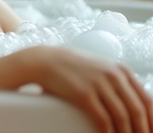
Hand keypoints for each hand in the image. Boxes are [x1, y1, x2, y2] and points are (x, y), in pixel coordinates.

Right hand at [22, 46, 152, 132]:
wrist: (45, 61)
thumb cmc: (71, 67)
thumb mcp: (99, 68)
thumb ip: (116, 81)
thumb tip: (131, 103)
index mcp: (121, 70)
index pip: (147, 99)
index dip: (152, 119)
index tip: (151, 131)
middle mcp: (114, 76)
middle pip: (137, 110)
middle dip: (142, 129)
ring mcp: (99, 84)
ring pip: (123, 117)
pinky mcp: (84, 94)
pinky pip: (103, 120)